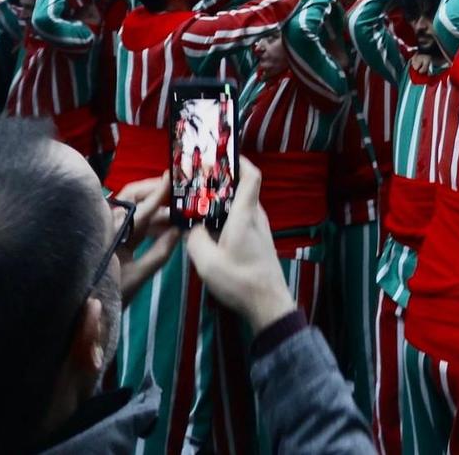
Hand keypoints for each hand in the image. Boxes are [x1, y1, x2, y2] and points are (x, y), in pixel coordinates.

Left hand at [113, 175, 180, 303]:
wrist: (84, 309)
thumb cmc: (108, 293)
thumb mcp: (137, 276)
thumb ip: (160, 252)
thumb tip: (180, 230)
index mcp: (113, 232)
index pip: (141, 208)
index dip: (159, 193)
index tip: (172, 177)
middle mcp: (109, 224)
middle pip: (133, 196)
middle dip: (156, 190)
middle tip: (178, 189)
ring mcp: (110, 229)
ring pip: (135, 207)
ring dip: (157, 207)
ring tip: (179, 212)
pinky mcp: (114, 237)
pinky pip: (135, 220)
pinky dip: (152, 220)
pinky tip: (168, 227)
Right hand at [187, 159, 298, 331]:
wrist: (267, 304)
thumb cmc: (239, 280)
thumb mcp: (207, 261)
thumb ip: (194, 238)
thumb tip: (190, 226)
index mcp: (245, 214)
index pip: (251, 176)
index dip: (239, 160)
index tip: (220, 154)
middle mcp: (256, 216)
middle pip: (241, 188)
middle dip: (220, 181)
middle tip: (197, 179)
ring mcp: (259, 229)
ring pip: (240, 205)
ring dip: (221, 201)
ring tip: (197, 202)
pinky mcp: (258, 241)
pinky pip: (241, 219)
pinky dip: (225, 216)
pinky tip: (209, 227)